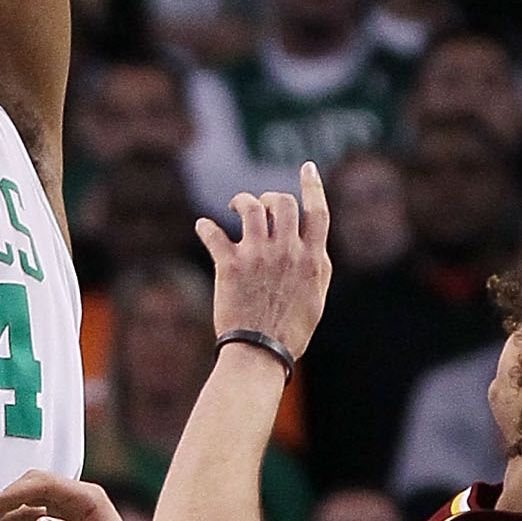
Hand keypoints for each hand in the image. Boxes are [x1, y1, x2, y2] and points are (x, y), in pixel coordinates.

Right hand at [0, 473, 145, 520]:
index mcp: (88, 498)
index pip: (46, 484)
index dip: (18, 490)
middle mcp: (77, 498)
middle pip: (35, 485)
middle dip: (9, 497)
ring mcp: (69, 508)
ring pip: (31, 499)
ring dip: (8, 508)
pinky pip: (33, 513)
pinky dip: (15, 518)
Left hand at [196, 165, 330, 360]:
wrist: (259, 352)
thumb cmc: (291, 330)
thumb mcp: (316, 297)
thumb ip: (316, 265)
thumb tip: (312, 241)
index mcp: (312, 259)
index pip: (318, 212)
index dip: (313, 186)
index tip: (307, 167)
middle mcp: (286, 252)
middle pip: (282, 203)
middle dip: (272, 198)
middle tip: (264, 205)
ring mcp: (257, 256)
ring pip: (250, 208)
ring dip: (242, 201)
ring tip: (236, 207)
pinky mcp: (229, 265)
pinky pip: (213, 233)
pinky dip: (206, 227)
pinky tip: (203, 226)